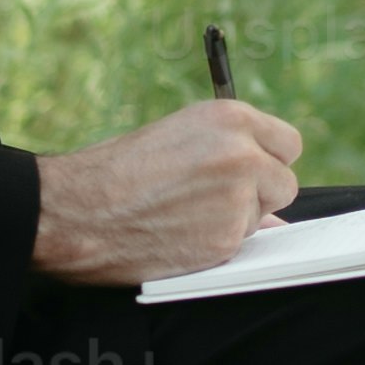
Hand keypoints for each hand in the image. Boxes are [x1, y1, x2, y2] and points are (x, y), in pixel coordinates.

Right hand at [28, 99, 306, 284]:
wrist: (76, 210)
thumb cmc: (115, 171)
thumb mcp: (178, 140)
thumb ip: (229, 156)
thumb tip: (270, 201)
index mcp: (230, 118)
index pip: (288, 143)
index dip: (267, 160)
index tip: (250, 170)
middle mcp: (242, 154)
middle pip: (285, 183)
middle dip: (258, 195)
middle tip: (211, 199)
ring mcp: (237, 199)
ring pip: (262, 218)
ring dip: (234, 222)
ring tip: (182, 215)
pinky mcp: (226, 239)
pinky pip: (239, 246)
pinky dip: (215, 246)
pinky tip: (178, 235)